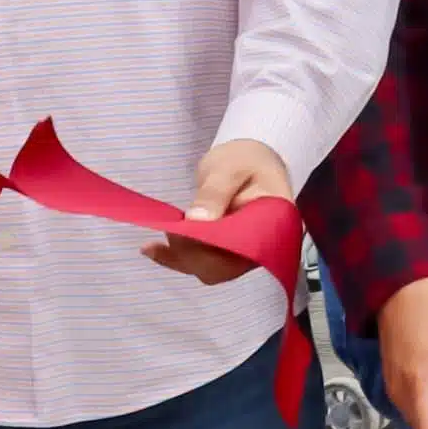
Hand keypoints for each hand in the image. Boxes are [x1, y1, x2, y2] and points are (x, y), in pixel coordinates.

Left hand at [149, 138, 289, 284]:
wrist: (248, 160)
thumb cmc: (245, 159)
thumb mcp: (229, 167)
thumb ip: (215, 192)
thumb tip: (197, 221)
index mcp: (275, 224)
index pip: (245, 249)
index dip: (213, 247)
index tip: (184, 230)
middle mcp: (263, 246)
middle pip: (225, 267)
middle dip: (192, 255)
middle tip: (169, 230)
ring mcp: (243, 252)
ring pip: (209, 269)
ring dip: (181, 258)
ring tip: (155, 243)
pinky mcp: (225, 252)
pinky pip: (200, 263)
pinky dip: (176, 258)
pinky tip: (152, 249)